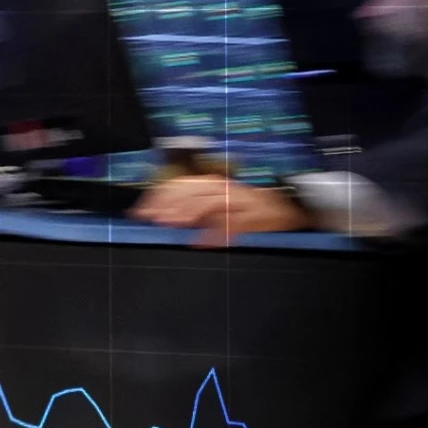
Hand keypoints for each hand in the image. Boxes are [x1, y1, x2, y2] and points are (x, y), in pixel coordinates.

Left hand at [129, 176, 310, 246]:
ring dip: (186, 212)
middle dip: (167, 205)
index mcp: (212, 185)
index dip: (157, 197)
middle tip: (151, 219)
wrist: (287, 208)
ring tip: (169, 223)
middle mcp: (223, 189)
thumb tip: (161, 217)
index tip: (140, 212)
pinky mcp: (253, 217)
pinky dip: (214, 233)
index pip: (179, 186)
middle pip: (189, 191)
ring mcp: (239, 201)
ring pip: (208, 202)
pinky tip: (199, 242)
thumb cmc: (248, 209)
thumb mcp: (217, 204)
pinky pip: (232, 224)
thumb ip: (192, 208)